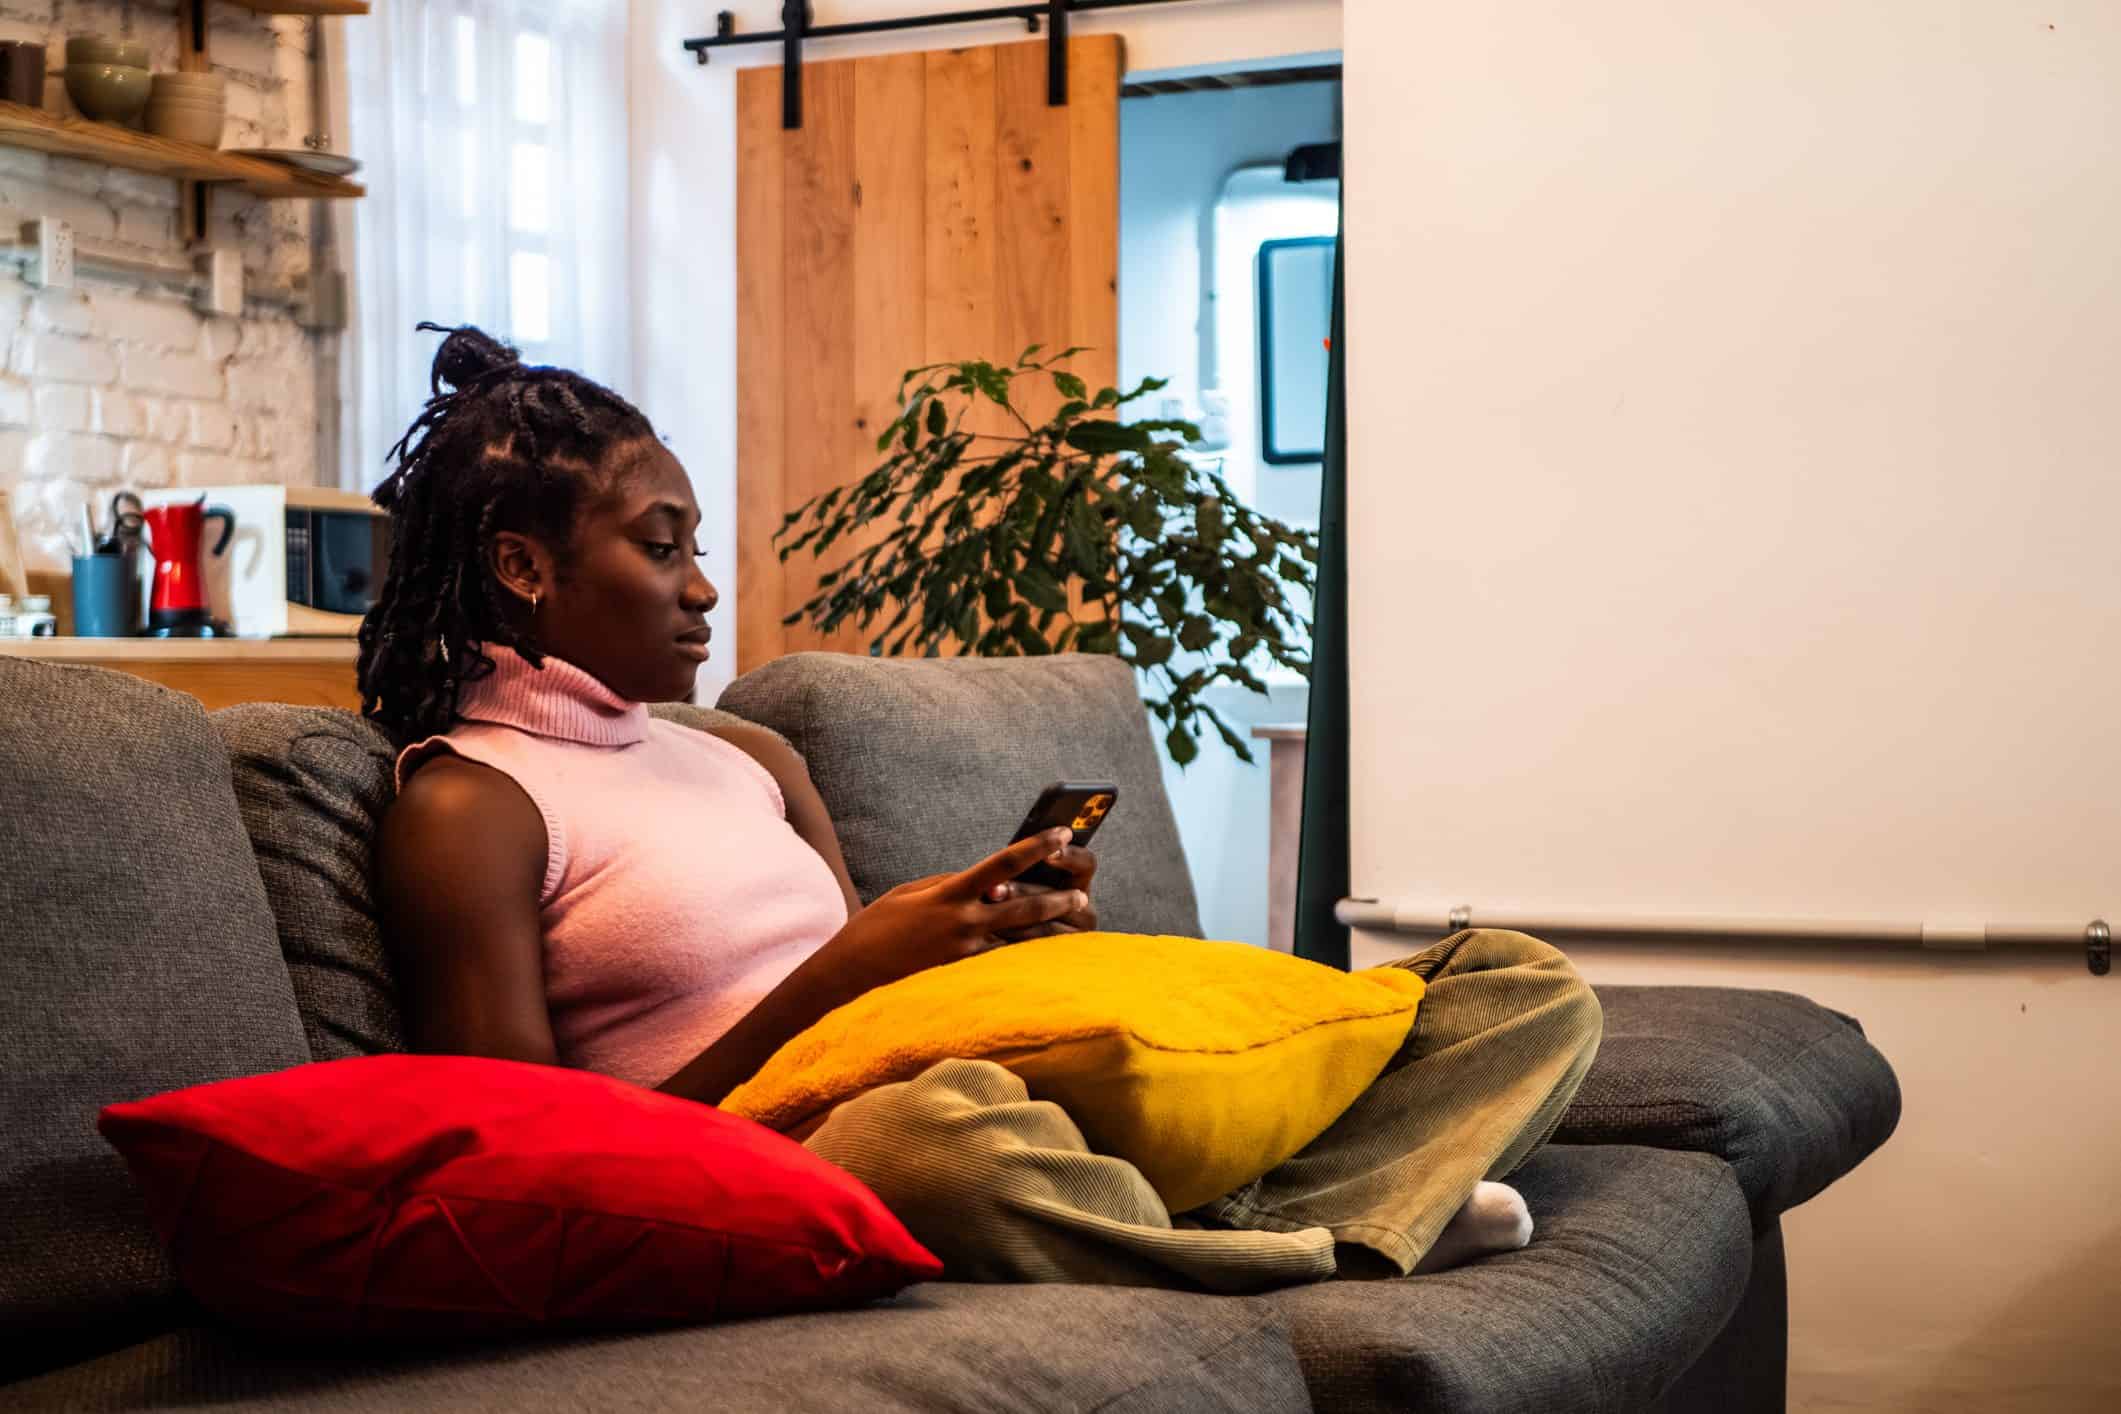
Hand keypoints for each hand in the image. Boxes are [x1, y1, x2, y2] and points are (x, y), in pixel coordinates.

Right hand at [813, 828, 1089, 999]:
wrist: (849, 975)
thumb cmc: (875, 929)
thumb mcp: (908, 893)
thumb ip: (947, 885)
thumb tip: (980, 884)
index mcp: (950, 893)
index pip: (1003, 864)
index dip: (1036, 846)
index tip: (1063, 833)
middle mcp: (963, 923)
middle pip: (1023, 908)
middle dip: (1057, 901)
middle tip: (1083, 897)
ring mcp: (964, 955)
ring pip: (1018, 943)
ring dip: (1048, 936)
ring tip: (1074, 933)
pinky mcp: (960, 980)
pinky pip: (999, 968)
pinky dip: (1022, 963)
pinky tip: (1044, 966)